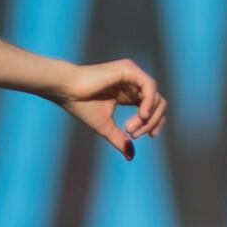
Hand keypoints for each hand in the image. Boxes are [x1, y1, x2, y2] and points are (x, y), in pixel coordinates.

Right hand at [51, 58, 166, 158]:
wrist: (67, 91)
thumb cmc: (82, 106)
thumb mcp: (106, 127)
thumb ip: (120, 139)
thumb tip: (131, 156)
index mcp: (129, 94)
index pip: (153, 107)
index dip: (155, 123)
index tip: (150, 136)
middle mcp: (133, 83)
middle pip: (159, 104)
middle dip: (151, 123)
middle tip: (133, 134)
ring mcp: (132, 74)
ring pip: (156, 97)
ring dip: (148, 117)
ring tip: (130, 129)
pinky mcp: (129, 69)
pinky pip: (150, 86)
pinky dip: (149, 103)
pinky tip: (141, 115)